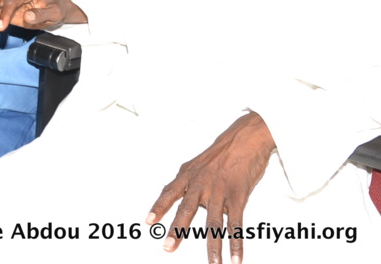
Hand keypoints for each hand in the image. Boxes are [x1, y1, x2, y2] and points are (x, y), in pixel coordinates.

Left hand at [146, 112, 275, 263]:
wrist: (244, 140)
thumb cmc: (221, 153)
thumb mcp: (197, 164)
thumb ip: (187, 181)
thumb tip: (174, 193)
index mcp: (188, 175)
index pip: (169, 192)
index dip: (158, 207)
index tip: (148, 221)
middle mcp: (201, 183)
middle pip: (186, 209)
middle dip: (177, 230)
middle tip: (167, 247)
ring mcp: (219, 190)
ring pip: (213, 222)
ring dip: (212, 245)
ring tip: (212, 263)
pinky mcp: (238, 196)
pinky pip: (236, 223)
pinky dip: (236, 242)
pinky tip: (235, 257)